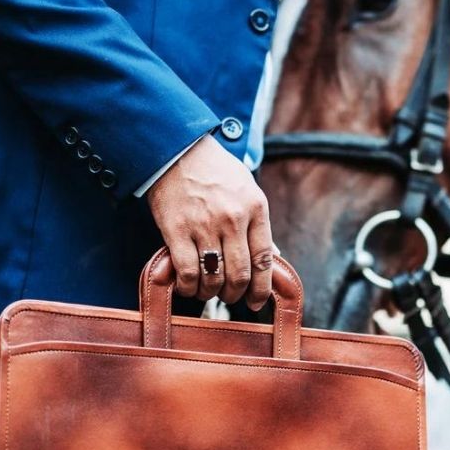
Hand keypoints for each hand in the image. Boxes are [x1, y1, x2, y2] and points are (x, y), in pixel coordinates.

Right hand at [146, 134, 272, 308]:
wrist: (177, 148)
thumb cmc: (215, 170)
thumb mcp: (248, 190)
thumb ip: (259, 224)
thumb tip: (273, 256)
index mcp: (255, 209)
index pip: (265, 261)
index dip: (262, 289)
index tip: (257, 301)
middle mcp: (233, 219)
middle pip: (240, 275)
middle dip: (235, 295)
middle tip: (229, 297)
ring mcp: (204, 226)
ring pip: (214, 278)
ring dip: (211, 293)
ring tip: (207, 291)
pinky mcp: (176, 230)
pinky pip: (187, 272)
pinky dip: (188, 286)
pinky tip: (188, 286)